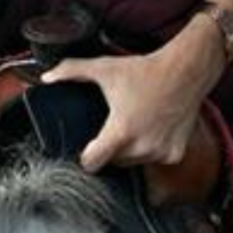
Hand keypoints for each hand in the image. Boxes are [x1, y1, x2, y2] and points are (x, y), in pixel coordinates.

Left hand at [42, 37, 221, 171]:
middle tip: (115, 125)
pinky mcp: (175, 154)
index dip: (86, 156)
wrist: (185, 70)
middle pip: (114, 162)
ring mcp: (160, 153)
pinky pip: (155, 159)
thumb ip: (72, 71)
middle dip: (111, 148)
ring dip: (132, 150)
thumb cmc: (145, 70)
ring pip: (134, 162)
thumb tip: (47, 77)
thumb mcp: (105, 68)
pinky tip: (153, 129)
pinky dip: (153, 149)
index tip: (88, 147)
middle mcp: (141, 148)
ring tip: (135, 124)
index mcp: (120, 132)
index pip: (92, 164)